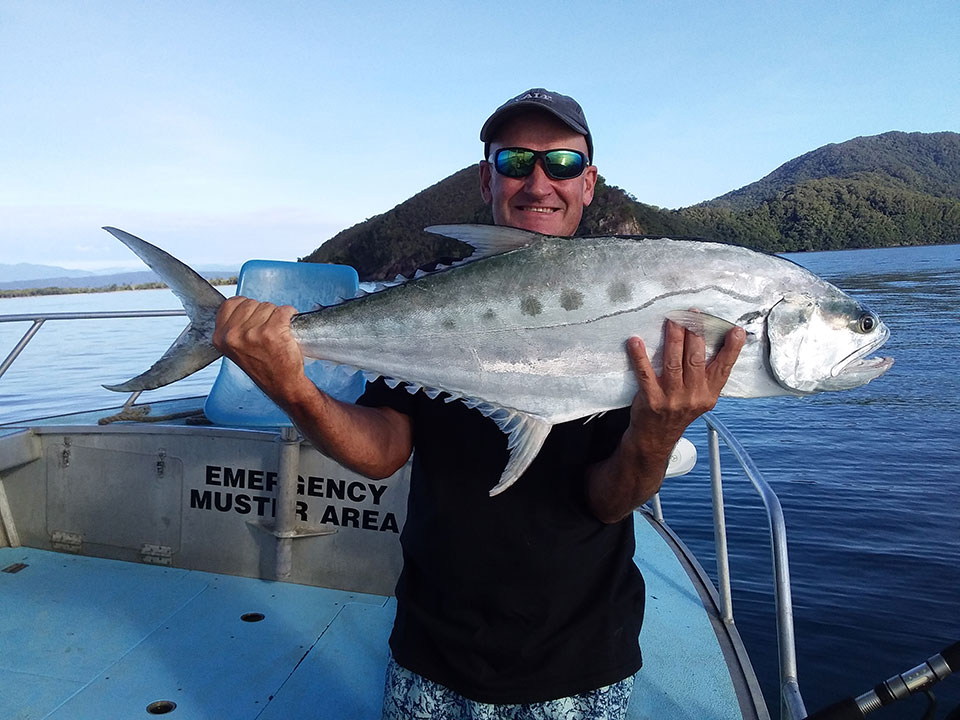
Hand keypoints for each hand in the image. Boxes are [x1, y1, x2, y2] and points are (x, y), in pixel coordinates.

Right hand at [212, 296, 309, 404]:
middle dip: (262, 313)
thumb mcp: (236, 349)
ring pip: (268, 306)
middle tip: (267, 332)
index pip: (231, 303)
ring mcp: (252, 333)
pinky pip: (284, 311)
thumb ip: (232, 328)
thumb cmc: (263, 367)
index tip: (254, 319)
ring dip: (276, 316)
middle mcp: (233, 335)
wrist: (282, 384)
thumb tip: (241, 306)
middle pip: (251, 303)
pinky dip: (290, 315)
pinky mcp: (272, 332)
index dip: (246, 308)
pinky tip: (288, 330)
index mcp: (220, 337)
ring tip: (276, 334)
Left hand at [623, 319, 744, 460]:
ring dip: (673, 338)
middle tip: (692, 315)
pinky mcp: (652, 400)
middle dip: (695, 333)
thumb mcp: (700, 397)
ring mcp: (672, 399)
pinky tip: (636, 342)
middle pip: (696, 359)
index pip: (724, 368)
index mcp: (709, 393)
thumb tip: (711, 342)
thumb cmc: (678, 411)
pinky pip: (645, 374)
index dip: (731, 349)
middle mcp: (693, 396)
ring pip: (673, 362)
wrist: (656, 436)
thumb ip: (706, 375)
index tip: (736, 331)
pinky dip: (640, 357)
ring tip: (672, 320)